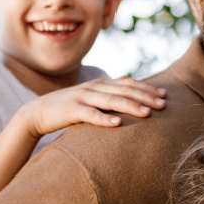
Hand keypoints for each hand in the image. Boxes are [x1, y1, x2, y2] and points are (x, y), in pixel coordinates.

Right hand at [17, 76, 165, 138]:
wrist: (38, 112)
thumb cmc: (69, 106)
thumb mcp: (91, 94)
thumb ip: (110, 87)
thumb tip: (129, 79)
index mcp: (101, 84)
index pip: (129, 84)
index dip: (147, 88)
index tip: (165, 95)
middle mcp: (94, 88)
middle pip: (124, 91)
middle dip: (145, 97)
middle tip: (163, 105)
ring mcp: (82, 98)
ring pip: (111, 101)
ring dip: (130, 106)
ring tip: (147, 114)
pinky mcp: (71, 110)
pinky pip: (90, 115)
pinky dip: (104, 119)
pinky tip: (117, 123)